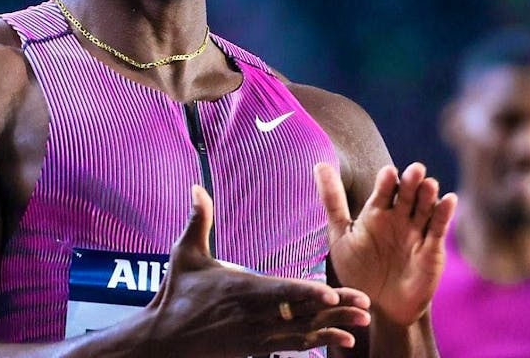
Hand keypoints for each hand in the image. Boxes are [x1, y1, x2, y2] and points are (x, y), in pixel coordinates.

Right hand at [145, 185, 372, 356]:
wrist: (164, 339)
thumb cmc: (175, 293)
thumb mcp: (184, 254)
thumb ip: (198, 221)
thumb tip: (196, 187)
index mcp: (240, 290)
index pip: (279, 293)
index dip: (306, 293)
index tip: (331, 293)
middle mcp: (253, 315)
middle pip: (300, 313)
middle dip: (335, 309)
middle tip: (365, 305)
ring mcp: (256, 334)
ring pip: (302, 332)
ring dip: (334, 327)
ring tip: (362, 323)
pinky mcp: (255, 347)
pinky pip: (293, 345)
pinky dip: (318, 342)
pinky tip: (340, 339)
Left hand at [314, 162, 457, 326]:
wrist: (377, 307)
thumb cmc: (356, 270)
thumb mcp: (340, 235)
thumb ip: (333, 200)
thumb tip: (319, 163)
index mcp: (376, 212)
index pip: (384, 190)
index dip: (387, 181)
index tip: (388, 173)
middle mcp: (399, 217)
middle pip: (408, 194)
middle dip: (411, 182)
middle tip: (414, 170)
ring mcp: (417, 231)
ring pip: (425, 207)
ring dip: (429, 194)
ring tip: (429, 184)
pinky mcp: (432, 248)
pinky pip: (439, 228)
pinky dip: (445, 213)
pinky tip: (449, 200)